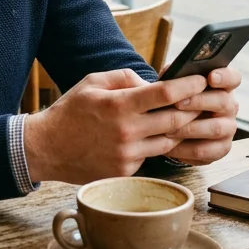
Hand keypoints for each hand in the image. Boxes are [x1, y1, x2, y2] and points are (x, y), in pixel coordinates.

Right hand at [23, 69, 212, 184]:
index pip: (165, 94)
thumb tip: (151, 83)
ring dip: (178, 129)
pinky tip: (153, 136)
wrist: (46, 148)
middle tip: (202, 100)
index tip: (201, 80)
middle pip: (175, 119)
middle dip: (193, 108)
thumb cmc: (69, 111)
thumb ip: (124, 78)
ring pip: (168, 141)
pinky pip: (151, 156)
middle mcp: (127, 132)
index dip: (188, 86)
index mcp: (120, 105)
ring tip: (183, 117)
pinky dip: (155, 145)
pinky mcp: (125, 171)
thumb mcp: (92, 82)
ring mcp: (127, 155)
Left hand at [162, 66, 240, 165]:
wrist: (172, 128)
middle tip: (178, 103)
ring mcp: (228, 128)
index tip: (211, 77)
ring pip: (215, 128)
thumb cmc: (175, 99)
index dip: (225, 77)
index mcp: (222, 86)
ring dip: (190, 128)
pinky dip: (186, 149)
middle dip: (199, 102)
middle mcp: (230, 106)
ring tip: (168, 129)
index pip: (233, 78)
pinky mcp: (221, 148)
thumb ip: (176, 77)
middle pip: (223, 102)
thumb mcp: (174, 85)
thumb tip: (170, 72)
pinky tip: (170, 145)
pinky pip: (206, 150)